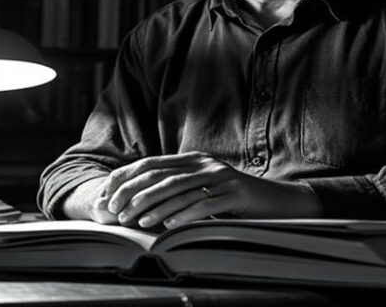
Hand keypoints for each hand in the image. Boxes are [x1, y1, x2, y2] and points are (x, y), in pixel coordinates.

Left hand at [102, 152, 322, 228]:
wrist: (276, 201)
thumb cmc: (235, 199)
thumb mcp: (205, 189)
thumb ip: (180, 190)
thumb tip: (140, 202)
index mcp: (194, 159)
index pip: (153, 164)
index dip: (128, 177)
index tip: (108, 194)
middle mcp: (205, 164)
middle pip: (162, 176)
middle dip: (135, 193)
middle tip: (116, 210)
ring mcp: (221, 177)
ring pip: (180, 190)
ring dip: (154, 206)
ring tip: (136, 221)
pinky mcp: (235, 194)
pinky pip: (205, 204)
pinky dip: (184, 214)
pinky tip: (169, 225)